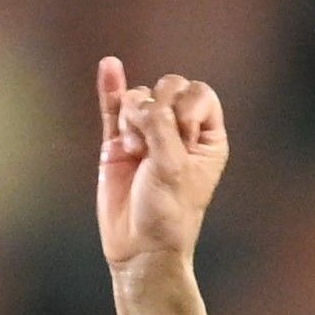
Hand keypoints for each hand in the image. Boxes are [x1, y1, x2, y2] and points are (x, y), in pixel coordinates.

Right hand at [95, 57, 227, 270]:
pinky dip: (110, 89)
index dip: (185, 108)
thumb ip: (160, 127)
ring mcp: (147, 136)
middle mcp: (178, 131)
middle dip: (157, 111)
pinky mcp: (118, 145)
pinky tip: (109, 66)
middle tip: (153, 149)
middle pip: (167, 90)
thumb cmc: (168, 214)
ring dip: (132, 119)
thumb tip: (140, 100)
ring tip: (134, 152)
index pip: (199, 94)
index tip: (180, 139)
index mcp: (206, 136)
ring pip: (138, 100)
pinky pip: (113, 109)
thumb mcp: (173, 168)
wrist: (139, 248)